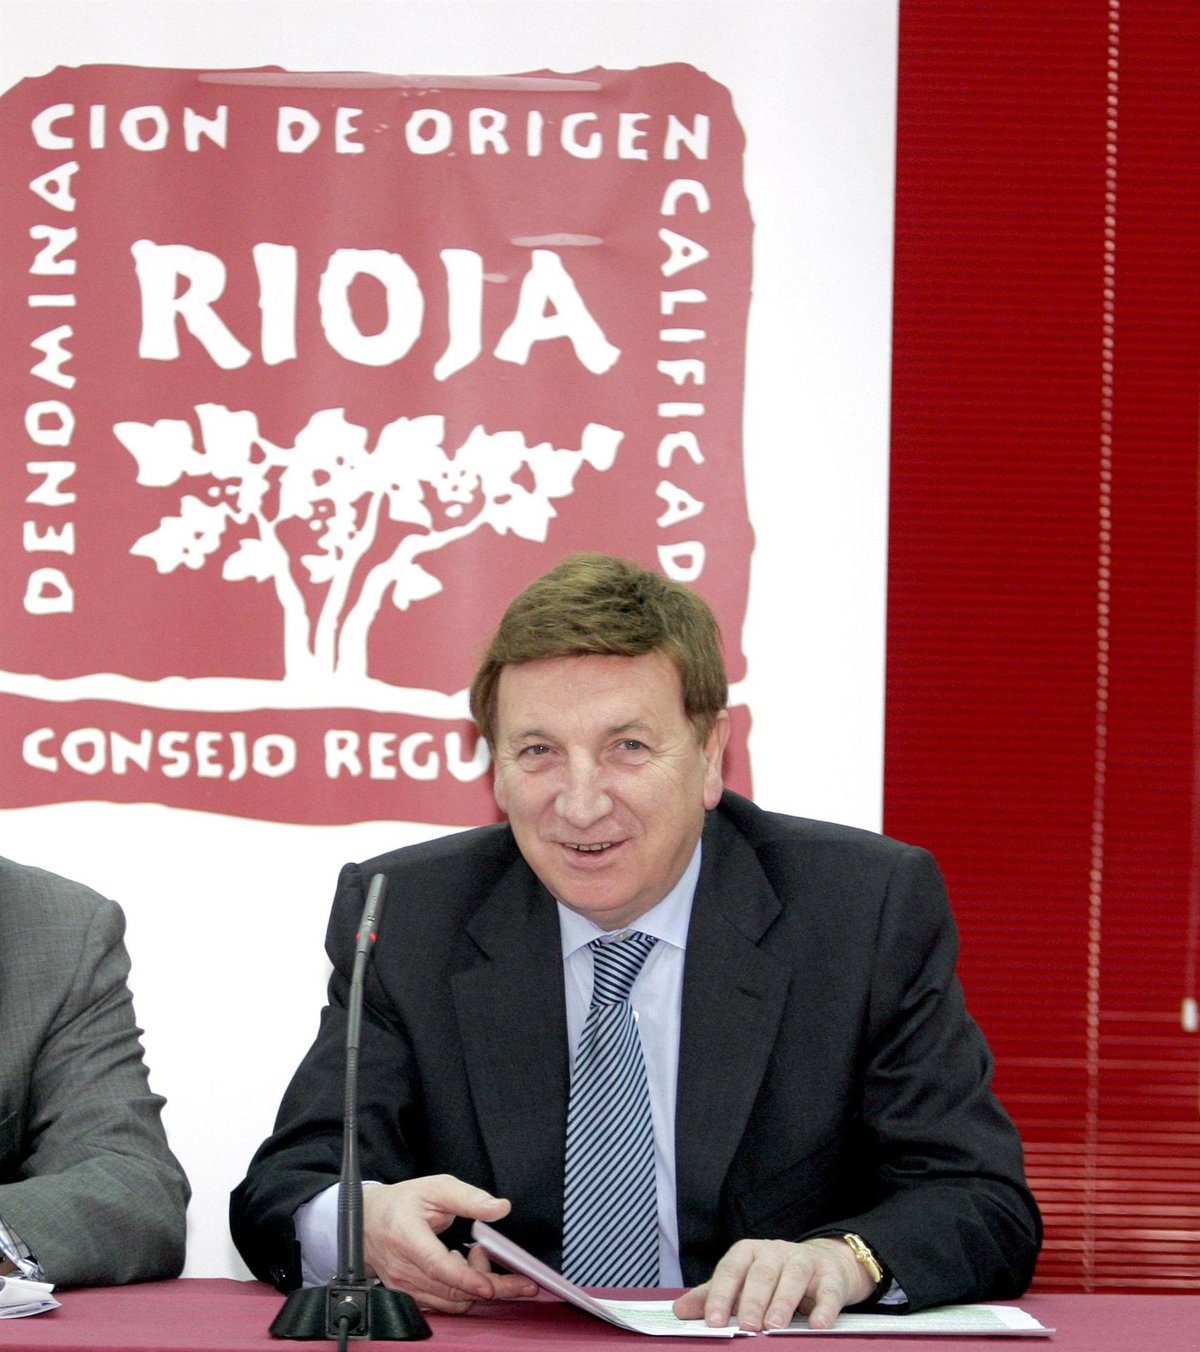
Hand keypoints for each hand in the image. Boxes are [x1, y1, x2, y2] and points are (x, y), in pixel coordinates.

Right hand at [361, 1174, 538, 1313]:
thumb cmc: (403, 1203)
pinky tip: (467, 1270)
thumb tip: (500, 1209)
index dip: (465, 1277)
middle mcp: (404, 1269)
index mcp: (407, 1236)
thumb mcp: (436, 1187)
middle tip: (523, 1281)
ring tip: (480, 1254)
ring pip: (452, 1302)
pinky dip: (464, 1292)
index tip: (489, 1285)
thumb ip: (469, 1198)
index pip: (436, 1265)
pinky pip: (445, 1305)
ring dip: (478, 1286)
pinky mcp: (411, 1298)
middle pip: (452, 1290)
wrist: (369, 1223)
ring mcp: (405, 1288)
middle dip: (492, 1287)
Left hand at [671, 1237, 875, 1331]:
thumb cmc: (774, 1278)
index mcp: (748, 1252)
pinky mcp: (830, 1276)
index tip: (713, 1321)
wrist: (824, 1264)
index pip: (730, 1269)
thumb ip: (713, 1296)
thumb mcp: (742, 1283)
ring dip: (783, 1302)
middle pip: (761, 1273)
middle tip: (747, 1327)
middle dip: (752, 1301)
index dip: (721, 1295)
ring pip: (792, 1277)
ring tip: (774, 1327)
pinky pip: (828, 1291)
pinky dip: (824, 1307)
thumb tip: (679, 1311)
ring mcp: (804, 1260)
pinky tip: (818, 1324)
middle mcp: (775, 1251)